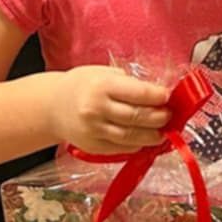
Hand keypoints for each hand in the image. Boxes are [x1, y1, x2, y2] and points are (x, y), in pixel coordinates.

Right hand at [48, 65, 170, 153]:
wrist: (52, 107)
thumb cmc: (82, 85)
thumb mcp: (103, 73)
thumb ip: (127, 83)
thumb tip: (156, 93)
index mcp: (102, 86)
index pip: (137, 93)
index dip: (157, 97)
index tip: (168, 97)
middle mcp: (97, 109)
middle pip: (136, 118)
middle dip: (158, 118)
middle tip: (170, 116)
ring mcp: (94, 131)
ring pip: (130, 137)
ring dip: (151, 136)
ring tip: (163, 132)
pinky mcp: (93, 147)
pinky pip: (120, 148)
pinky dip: (136, 145)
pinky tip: (145, 140)